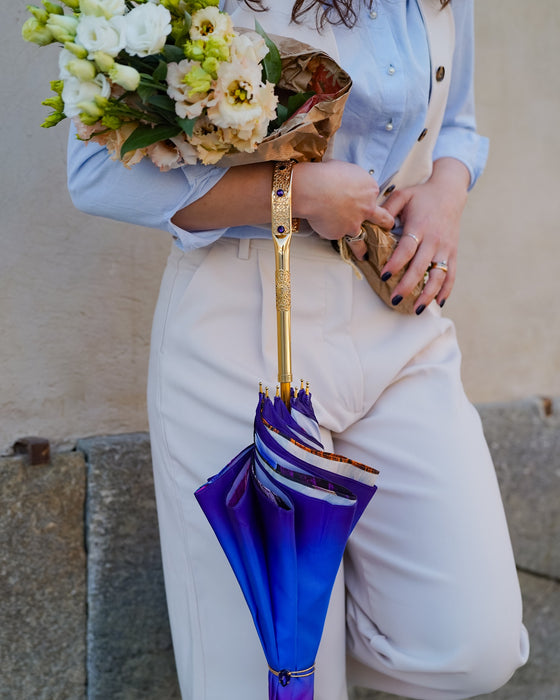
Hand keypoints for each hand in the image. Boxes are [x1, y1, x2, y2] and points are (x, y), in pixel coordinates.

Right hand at [292, 161, 393, 258]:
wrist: (313, 189)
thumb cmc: (326, 175)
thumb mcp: (347, 170)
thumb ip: (353, 182)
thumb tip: (348, 185)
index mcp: (370, 189)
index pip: (373, 196)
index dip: (367, 198)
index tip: (364, 201)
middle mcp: (366, 208)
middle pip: (383, 219)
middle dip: (387, 224)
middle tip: (388, 228)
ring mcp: (354, 224)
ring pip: (361, 240)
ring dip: (362, 249)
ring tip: (363, 255)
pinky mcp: (340, 233)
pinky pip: (334, 234)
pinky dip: (329, 232)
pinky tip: (323, 229)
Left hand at [380, 158, 469, 311]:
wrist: (450, 192)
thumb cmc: (421, 195)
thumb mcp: (402, 196)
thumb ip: (387, 209)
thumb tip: (372, 224)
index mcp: (420, 226)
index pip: (407, 249)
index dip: (396, 263)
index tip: (384, 275)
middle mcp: (434, 240)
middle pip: (421, 267)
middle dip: (408, 285)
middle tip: (395, 299)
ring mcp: (445, 248)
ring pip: (439, 275)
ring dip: (428, 294)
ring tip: (417, 309)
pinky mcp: (453, 253)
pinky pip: (452, 274)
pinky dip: (446, 290)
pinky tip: (438, 303)